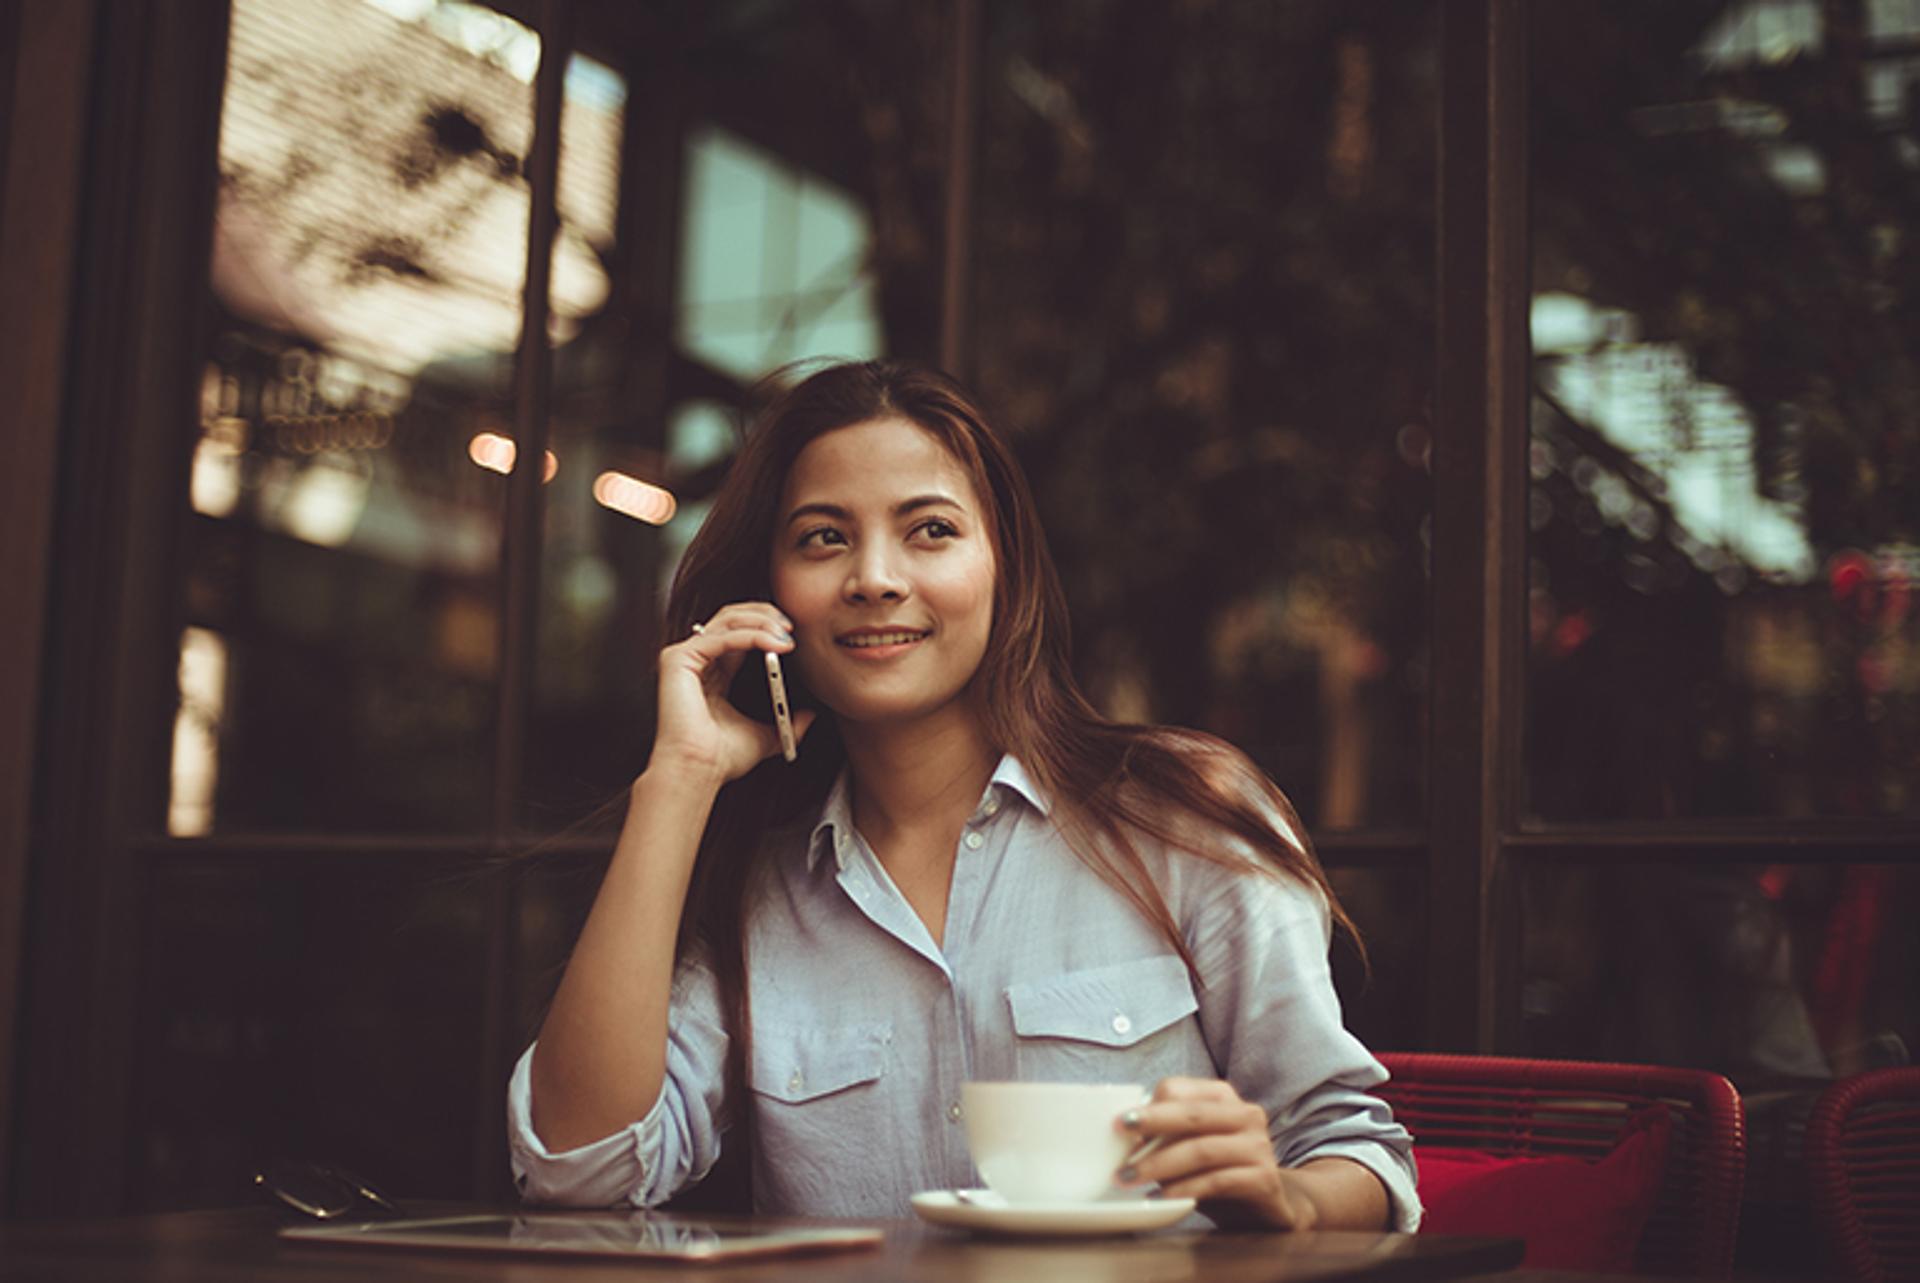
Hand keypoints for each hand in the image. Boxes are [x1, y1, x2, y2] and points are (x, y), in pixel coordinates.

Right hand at [648, 601, 815, 783]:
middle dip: (765, 615)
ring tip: (785, 635)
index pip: (740, 633)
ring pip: (727, 620)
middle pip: (731, 617)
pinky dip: (751, 636)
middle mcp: (697, 660)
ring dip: (761, 622)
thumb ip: (786, 723)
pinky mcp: (678, 659)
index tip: (792, 633)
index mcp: (713, 672)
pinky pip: (721, 637)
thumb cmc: (721, 758)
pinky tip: (773, 644)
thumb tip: (811, 716)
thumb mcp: (765, 735)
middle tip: (791, 626)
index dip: (766, 626)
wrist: (699, 771)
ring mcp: (685, 657)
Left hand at [1116, 1077, 1316, 1229]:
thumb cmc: (1218, 1171)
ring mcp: (1259, 1147)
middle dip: (1151, 1126)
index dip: (1148, 1106)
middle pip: (1192, 1115)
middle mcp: (1246, 1115)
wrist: (1266, 1207)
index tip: (1118, 1125)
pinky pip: (1218, 1181)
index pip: (1179, 1089)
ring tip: (1129, 1179)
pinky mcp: (1265, 1179)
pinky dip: (1185, 1188)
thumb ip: (1165, 1136)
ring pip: (1202, 1149)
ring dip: (1160, 1164)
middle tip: (1120, 1143)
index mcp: (1223, 1097)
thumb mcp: (1189, 1147)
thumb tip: (1120, 1137)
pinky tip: (1162, 1197)